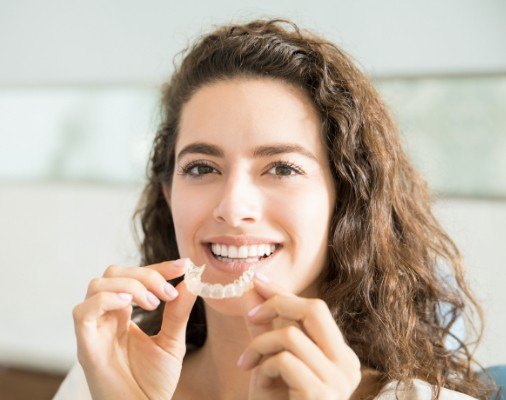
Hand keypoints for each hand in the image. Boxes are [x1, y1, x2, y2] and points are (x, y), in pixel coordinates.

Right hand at [72, 259, 197, 399]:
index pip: (135, 276)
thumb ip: (178, 312)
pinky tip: (128, 306)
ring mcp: (94, 329)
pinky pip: (83, 311)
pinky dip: (105, 300)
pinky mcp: (85, 345)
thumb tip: (191, 281)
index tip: (184, 265)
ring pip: (97, 285)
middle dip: (145, 274)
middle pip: (114, 273)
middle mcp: (106, 317)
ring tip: (152, 303)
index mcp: (124, 314)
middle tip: (167, 293)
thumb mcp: (172, 341)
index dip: (158, 267)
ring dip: (130, 286)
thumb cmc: (153, 383)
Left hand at [239, 275, 361, 399]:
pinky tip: (256, 381)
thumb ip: (265, 328)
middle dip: (277, 303)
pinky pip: (285, 360)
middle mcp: (347, 365)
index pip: (315, 310)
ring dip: (260, 345)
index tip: (257, 280)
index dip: (283, 292)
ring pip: (292, 334)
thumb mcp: (270, 361)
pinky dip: (263, 365)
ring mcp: (338, 381)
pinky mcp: (321, 395)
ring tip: (246, 363)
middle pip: (315, 309)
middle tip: (251, 316)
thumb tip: (251, 290)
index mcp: (340, 355)